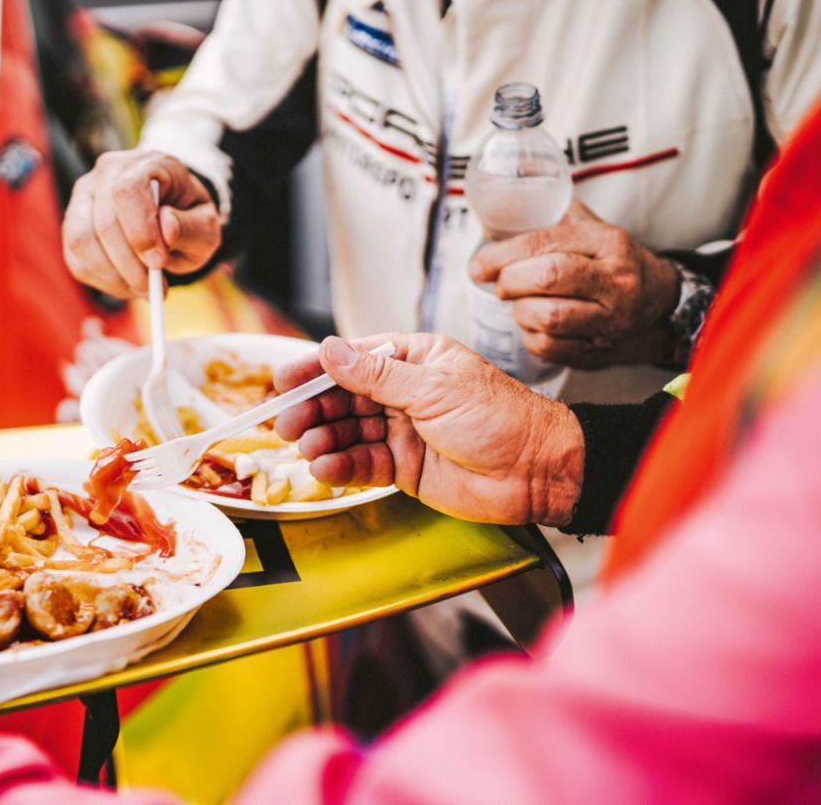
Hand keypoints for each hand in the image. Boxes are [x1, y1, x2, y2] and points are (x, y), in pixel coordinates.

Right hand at [63, 149, 220, 299]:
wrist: (173, 215)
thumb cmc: (189, 219)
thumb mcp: (206, 226)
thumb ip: (191, 227)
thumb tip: (167, 227)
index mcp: (147, 164)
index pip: (128, 191)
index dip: (140, 231)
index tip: (159, 262)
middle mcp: (108, 172)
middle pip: (103, 221)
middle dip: (129, 264)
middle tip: (153, 288)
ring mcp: (85, 196)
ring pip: (81, 241)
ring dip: (113, 276)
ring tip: (142, 288)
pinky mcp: (73, 223)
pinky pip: (76, 259)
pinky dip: (102, 280)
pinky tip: (127, 285)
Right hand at [274, 335, 583, 525]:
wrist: (537, 470)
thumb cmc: (502, 418)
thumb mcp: (434, 388)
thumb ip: (376, 375)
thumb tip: (331, 350)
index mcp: (414, 360)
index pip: (353, 359)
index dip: (316, 369)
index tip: (283, 380)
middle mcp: (404, 393)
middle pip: (343, 398)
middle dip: (312, 409)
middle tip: (286, 422)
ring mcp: (402, 431)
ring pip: (348, 432)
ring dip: (323, 440)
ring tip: (307, 448)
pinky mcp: (404, 468)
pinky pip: (363, 464)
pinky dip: (341, 467)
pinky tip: (326, 468)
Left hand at [470, 200, 679, 368]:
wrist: (657, 303)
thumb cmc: (610, 261)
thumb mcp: (592, 228)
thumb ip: (551, 216)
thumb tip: (495, 212)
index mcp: (609, 243)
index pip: (546, 244)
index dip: (504, 254)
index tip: (480, 264)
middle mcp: (615, 281)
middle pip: (547, 278)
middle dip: (510, 281)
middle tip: (500, 284)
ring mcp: (611, 321)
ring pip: (548, 318)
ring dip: (520, 311)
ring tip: (519, 303)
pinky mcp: (599, 351)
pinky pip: (550, 348)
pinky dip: (530, 336)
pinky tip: (533, 324)